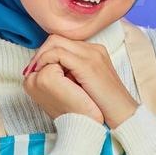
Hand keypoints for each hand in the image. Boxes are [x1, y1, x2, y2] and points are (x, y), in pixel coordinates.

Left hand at [23, 34, 139, 128]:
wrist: (124, 115)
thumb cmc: (105, 107)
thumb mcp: (88, 85)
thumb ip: (74, 75)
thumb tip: (53, 73)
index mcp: (94, 52)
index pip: (63, 42)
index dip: (46, 53)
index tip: (36, 68)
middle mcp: (93, 49)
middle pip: (57, 38)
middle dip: (40, 52)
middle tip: (32, 69)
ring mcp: (91, 55)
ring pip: (56, 42)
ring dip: (41, 56)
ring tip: (35, 72)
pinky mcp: (87, 65)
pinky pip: (59, 54)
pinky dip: (46, 62)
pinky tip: (42, 74)